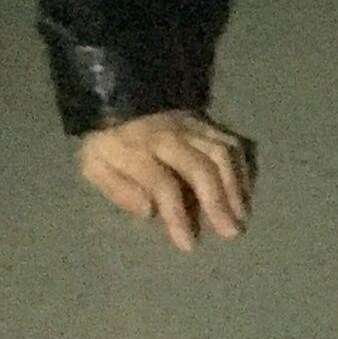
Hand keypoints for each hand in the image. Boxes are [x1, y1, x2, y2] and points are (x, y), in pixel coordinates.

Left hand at [77, 108, 252, 251]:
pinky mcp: (205, 120)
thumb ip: (118, 190)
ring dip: (235, 186)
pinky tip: (243, 190)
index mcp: (139, 150)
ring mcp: (192, 126)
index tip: (189, 244)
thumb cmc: (105, 140)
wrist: (116, 94)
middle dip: (218, 202)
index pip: (164, 185)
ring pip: (222, 153)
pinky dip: (241, 167)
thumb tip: (149, 212)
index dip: (178, 216)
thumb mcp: (94, 166)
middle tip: (231, 232)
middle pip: (201, 168)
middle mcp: (171, 136)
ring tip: (241, 214)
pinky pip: (230, 141)